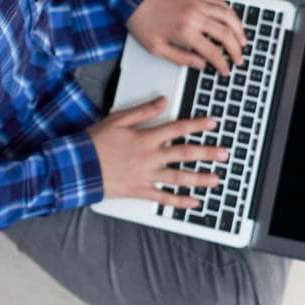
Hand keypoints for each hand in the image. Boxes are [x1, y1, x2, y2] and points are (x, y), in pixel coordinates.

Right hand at [87, 96, 230, 208]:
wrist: (80, 166)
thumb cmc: (95, 142)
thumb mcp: (118, 119)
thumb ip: (143, 111)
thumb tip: (162, 101)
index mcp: (146, 137)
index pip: (177, 128)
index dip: (197, 125)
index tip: (213, 123)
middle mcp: (150, 156)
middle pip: (184, 154)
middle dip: (207, 153)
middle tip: (225, 154)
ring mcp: (146, 175)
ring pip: (178, 177)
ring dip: (200, 178)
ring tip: (216, 179)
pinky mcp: (140, 190)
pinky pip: (163, 198)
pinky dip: (179, 202)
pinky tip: (193, 203)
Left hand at [126, 0, 246, 76]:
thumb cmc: (142, 20)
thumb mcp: (157, 48)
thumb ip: (181, 58)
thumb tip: (200, 65)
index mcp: (185, 31)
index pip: (213, 52)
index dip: (222, 64)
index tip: (226, 71)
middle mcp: (196, 15)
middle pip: (226, 34)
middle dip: (236, 50)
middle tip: (239, 60)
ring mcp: (198, 3)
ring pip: (228, 16)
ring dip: (239, 30)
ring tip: (243, 42)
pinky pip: (220, 2)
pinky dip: (231, 13)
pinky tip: (233, 21)